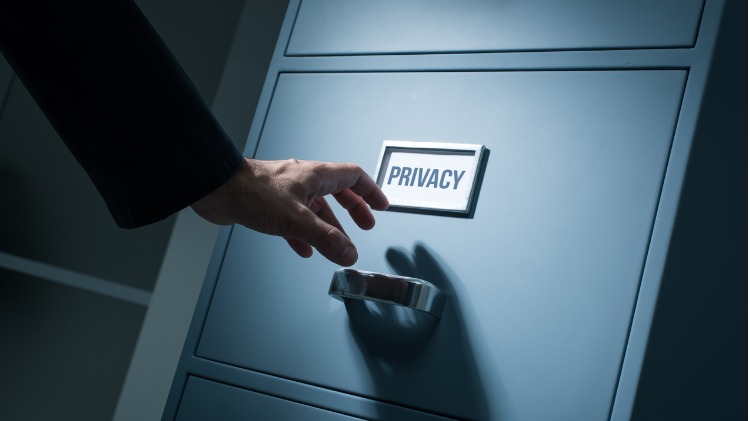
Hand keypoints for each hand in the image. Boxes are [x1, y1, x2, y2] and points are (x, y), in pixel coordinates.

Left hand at [191, 158, 388, 265]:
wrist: (216, 190)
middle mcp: (302, 181)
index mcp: (315, 176)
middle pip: (338, 192)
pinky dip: (304, 235)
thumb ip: (325, 238)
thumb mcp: (296, 219)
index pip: (353, 177)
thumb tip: (349, 253)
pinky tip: (304, 249)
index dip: (370, 191)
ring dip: (330, 226)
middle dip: (354, 209)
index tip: (382, 205)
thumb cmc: (251, 192)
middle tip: (365, 224)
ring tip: (338, 244)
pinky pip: (295, 220)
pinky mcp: (269, 205)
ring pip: (316, 208)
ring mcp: (286, 192)